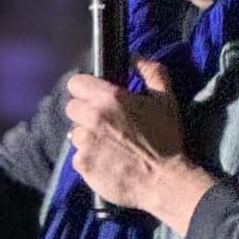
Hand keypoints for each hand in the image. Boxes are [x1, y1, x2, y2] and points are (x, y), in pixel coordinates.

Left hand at [65, 60, 214, 234]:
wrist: (166, 182)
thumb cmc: (167, 140)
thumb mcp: (165, 100)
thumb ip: (151, 72)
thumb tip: (135, 57)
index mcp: (110, 99)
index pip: (75, 83)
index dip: (85, 89)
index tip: (95, 97)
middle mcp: (93, 118)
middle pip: (72, 108)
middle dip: (86, 113)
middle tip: (106, 124)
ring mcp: (85, 143)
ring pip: (75, 133)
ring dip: (87, 137)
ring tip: (110, 146)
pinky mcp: (82, 164)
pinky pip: (77, 156)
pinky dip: (89, 159)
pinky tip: (108, 162)